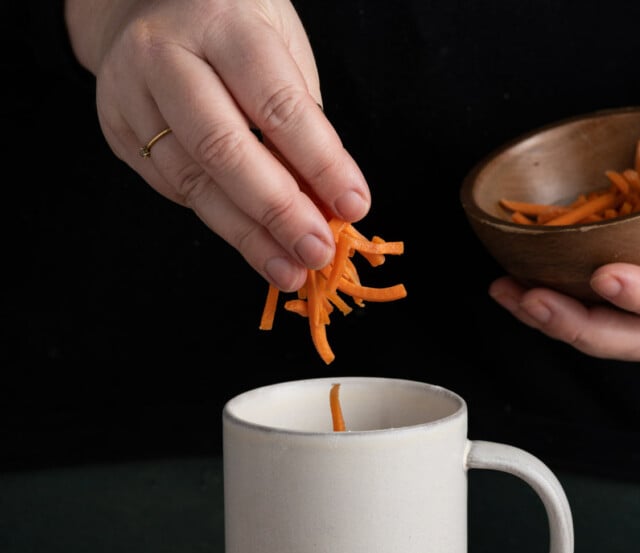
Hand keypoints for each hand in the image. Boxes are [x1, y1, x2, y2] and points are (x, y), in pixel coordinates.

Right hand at [64, 0, 370, 291]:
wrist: (144, 4)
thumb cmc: (232, 30)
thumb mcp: (279, 52)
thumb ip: (300, 125)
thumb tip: (325, 207)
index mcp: (222, 20)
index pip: (276, 102)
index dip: (319, 162)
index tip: (353, 206)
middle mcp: (165, 52)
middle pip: (223, 148)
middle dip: (278, 211)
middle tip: (316, 251)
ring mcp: (131, 93)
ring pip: (193, 181)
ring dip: (249, 236)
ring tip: (289, 268)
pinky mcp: (116, 129)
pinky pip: (174, 190)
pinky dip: (221, 221)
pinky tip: (255, 243)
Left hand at [488, 265, 639, 359]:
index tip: (605, 276)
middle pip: (636, 338)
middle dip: (579, 325)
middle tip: (535, 299)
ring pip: (603, 336)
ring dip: (548, 321)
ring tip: (507, 293)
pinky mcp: (620, 309)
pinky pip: (583, 319)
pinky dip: (542, 308)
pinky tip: (509, 288)